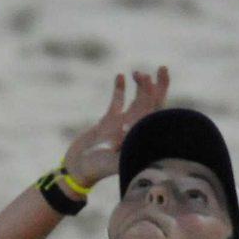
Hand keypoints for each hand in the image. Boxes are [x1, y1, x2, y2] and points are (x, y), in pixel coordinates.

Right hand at [59, 67, 170, 190]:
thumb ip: (127, 152)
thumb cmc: (94, 168)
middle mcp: (134, 130)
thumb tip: (145, 142)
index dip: (160, 94)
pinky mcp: (108, 123)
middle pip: (152, 104)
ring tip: (137, 73)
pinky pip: (117, 102)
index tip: (157, 76)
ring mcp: (122, 125)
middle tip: (162, 68)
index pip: (156, 112)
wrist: (77, 170)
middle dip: (157, 86)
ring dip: (140, 86)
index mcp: (139, 137)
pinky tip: (120, 76)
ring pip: (137, 101)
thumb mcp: (112, 162)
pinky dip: (119, 90)